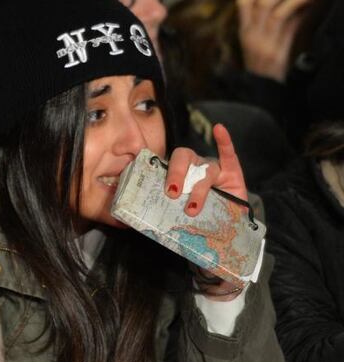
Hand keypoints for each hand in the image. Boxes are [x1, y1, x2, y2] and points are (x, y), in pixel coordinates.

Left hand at [165, 124, 247, 299]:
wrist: (225, 232)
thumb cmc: (197, 221)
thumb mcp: (177, 217)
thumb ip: (159, 215)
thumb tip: (127, 224)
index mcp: (177, 176)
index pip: (166, 164)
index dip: (163, 173)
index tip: (163, 190)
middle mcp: (194, 168)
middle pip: (183, 159)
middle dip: (176, 174)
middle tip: (172, 193)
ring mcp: (214, 169)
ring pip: (205, 169)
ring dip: (199, 189)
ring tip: (192, 209)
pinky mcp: (233, 174)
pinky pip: (228, 154)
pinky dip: (224, 141)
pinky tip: (218, 129)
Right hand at [237, 0, 311, 81]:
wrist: (264, 91)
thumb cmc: (265, 65)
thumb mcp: (264, 41)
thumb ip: (276, 22)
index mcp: (244, 32)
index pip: (243, 4)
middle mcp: (251, 37)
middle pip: (260, 4)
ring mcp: (263, 44)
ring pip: (275, 13)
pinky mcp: (277, 52)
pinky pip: (289, 26)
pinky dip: (298, 11)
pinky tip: (307, 4)